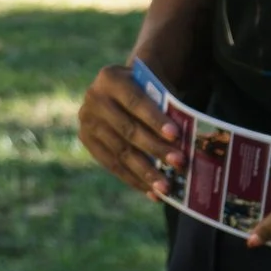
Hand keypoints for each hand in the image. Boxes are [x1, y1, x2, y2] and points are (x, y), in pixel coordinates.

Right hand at [77, 57, 182, 200]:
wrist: (120, 88)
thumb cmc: (146, 88)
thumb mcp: (153, 85)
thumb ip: (164, 103)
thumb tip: (184, 140)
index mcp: (110, 78)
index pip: (136, 101)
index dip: (155, 119)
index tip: (176, 136)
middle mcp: (94, 99)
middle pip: (128, 129)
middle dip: (155, 149)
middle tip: (179, 163)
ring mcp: (87, 122)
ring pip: (120, 152)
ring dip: (146, 172)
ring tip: (166, 187)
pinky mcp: (87, 140)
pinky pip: (112, 165)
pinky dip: (134, 179)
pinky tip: (152, 192)